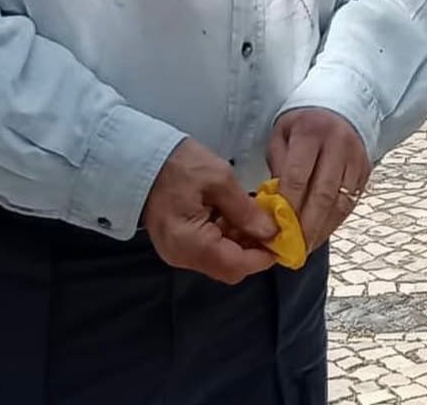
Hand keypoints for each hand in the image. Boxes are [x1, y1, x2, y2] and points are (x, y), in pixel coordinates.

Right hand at [143, 137, 279, 283]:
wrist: (142, 159)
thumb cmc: (180, 165)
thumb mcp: (219, 179)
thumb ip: (245, 209)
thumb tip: (271, 231)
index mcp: (191, 244)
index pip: (235, 266)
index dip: (263, 257)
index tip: (284, 241)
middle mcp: (183, 257)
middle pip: (228, 267)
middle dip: (254, 249)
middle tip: (273, 226)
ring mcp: (178, 252)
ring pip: (220, 258)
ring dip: (242, 241)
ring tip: (258, 216)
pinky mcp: (178, 243)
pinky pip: (209, 249)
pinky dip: (227, 236)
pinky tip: (237, 215)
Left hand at [267, 108, 370, 251]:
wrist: (340, 108)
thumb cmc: (303, 126)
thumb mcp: (282, 135)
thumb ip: (278, 166)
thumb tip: (276, 205)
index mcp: (311, 132)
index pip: (297, 176)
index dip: (287, 207)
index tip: (274, 231)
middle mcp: (338, 144)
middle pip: (323, 194)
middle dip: (306, 226)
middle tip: (292, 249)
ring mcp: (356, 157)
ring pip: (340, 202)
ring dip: (322, 229)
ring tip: (306, 247)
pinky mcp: (366, 170)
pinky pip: (351, 202)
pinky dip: (335, 222)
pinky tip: (321, 233)